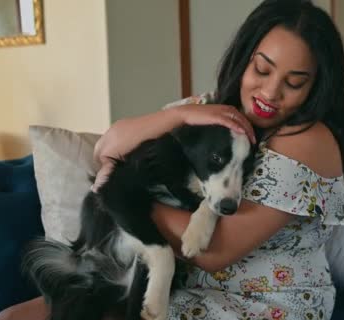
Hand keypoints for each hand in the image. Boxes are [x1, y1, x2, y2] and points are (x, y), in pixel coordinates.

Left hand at [92, 104, 255, 191]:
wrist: (96, 159)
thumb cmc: (104, 167)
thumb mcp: (105, 173)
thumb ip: (108, 177)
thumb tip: (105, 183)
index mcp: (142, 129)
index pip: (181, 116)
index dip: (209, 117)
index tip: (232, 126)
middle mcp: (153, 122)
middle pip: (194, 110)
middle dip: (224, 117)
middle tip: (247, 133)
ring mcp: (160, 125)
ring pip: (196, 114)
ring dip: (222, 120)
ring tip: (244, 135)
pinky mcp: (165, 131)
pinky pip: (193, 123)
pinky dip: (213, 125)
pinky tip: (228, 135)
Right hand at [177, 104, 255, 143]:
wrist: (187, 113)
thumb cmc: (199, 117)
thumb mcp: (215, 118)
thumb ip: (224, 121)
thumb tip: (232, 130)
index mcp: (227, 108)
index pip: (242, 117)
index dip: (249, 127)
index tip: (252, 136)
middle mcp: (227, 108)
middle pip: (243, 118)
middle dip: (250, 129)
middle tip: (254, 140)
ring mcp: (221, 112)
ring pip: (238, 120)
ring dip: (246, 129)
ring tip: (251, 139)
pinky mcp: (216, 116)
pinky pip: (229, 121)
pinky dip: (236, 126)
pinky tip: (241, 132)